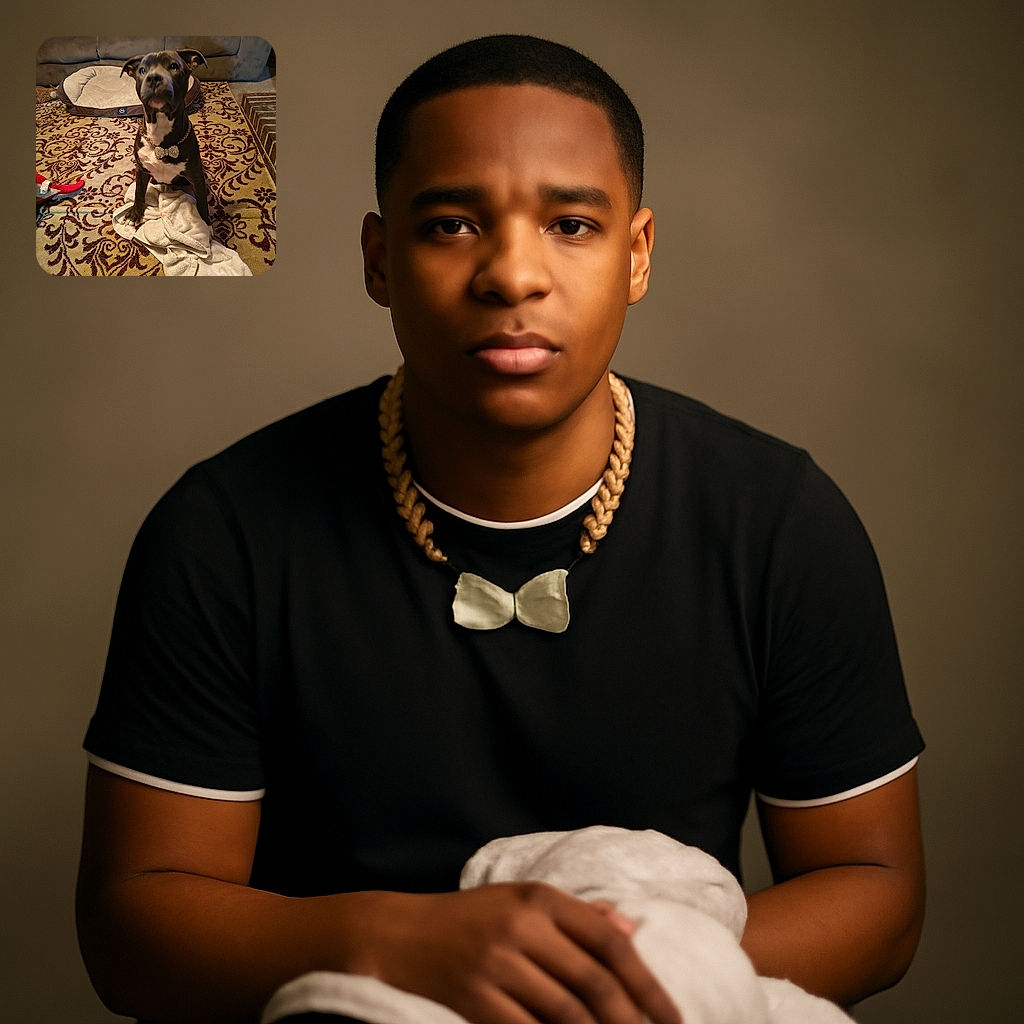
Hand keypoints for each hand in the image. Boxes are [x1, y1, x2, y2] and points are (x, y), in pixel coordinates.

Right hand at [352, 883, 679, 1023]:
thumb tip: (631, 932)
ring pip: (565, 1015)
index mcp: (539, 899)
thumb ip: (577, 914)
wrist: (399, 934)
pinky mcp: (472, 997)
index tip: (673, 1017)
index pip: (608, 941)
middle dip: (632, 1022)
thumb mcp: (520, 900)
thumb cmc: (469, 918)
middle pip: (594, 983)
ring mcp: (496, 964)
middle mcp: (522, 928)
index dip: (646, 982)